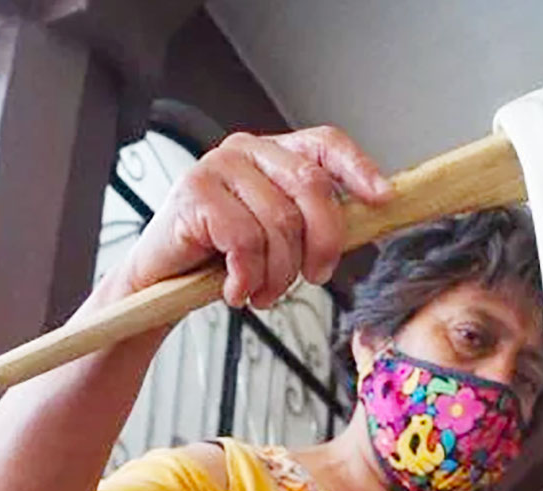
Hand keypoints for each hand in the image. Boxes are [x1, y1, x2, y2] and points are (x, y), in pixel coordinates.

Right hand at [120, 126, 390, 308]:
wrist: (159, 284)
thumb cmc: (220, 261)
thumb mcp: (276, 240)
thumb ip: (312, 224)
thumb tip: (367, 223)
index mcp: (274, 155)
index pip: (325, 144)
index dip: (358, 169)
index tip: (383, 199)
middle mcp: (248, 151)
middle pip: (312, 188)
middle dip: (321, 244)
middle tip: (312, 278)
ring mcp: (218, 167)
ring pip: (279, 223)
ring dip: (278, 275)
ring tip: (261, 294)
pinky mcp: (194, 193)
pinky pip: (244, 240)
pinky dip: (246, 278)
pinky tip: (235, 291)